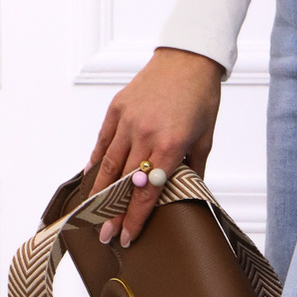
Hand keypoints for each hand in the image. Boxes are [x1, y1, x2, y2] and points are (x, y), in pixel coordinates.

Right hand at [87, 47, 222, 246]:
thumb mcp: (205, 139)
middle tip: (105, 236)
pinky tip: (92, 179)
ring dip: (100, 193)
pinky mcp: (117, 108)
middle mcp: (145, 135)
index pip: (148, 192)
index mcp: (170, 146)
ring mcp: (128, 121)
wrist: (188, 59)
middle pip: (124, 184)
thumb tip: (187, 193)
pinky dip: (96, 161)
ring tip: (92, 214)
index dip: (135, 218)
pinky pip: (103, 141)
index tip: (127, 237)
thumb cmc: (201, 100)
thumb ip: (193, 169)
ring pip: (108, 165)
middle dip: (113, 213)